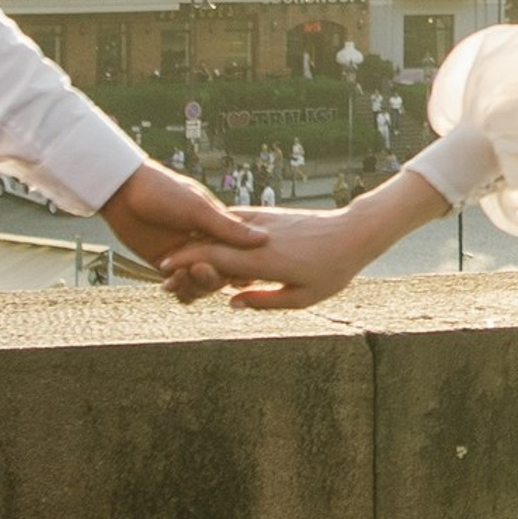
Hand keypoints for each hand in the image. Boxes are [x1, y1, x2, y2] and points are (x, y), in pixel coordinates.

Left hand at [102, 161, 268, 305]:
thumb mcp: (198, 209)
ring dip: (193, 286)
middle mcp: (205, 244)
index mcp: (219, 228)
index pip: (238, 256)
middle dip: (211, 278)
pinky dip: (178, 290)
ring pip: (200, 284)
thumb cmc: (163, 191)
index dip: (237, 268)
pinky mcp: (164, 264)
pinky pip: (179, 285)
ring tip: (180, 277)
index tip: (231, 272)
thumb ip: (228, 229)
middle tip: (198, 269)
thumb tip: (264, 240)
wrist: (123, 191)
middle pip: (220, 274)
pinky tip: (170, 285)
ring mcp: (185, 255)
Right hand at [158, 166, 450, 312]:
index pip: (214, 261)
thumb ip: (264, 301)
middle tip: (162, 269)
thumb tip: (231, 303)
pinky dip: (217, 231)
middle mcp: (257, 239)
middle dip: (183, 255)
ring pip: (220, 230)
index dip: (186, 267)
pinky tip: (207, 238)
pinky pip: (235, 221)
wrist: (354, 232)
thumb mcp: (302, 297)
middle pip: (210, 244)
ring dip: (197, 241)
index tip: (165, 275)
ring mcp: (262, 223)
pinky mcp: (268, 215)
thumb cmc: (331, 271)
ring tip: (178, 255)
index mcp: (263, 261)